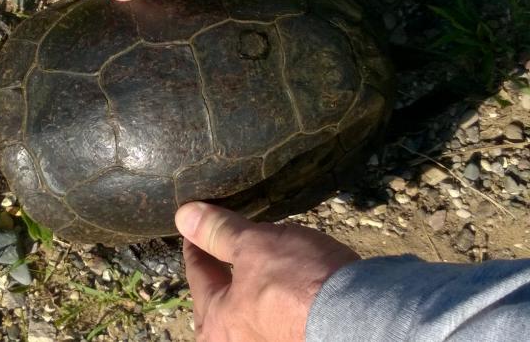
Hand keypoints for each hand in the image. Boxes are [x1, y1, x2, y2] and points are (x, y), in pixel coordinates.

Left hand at [175, 202, 360, 341]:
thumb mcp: (253, 246)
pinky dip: (273, 298)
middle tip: (216, 251)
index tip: (193, 229)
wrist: (361, 317)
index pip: (197, 274)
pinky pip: (274, 316)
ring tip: (253, 264)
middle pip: (217, 300)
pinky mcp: (294, 338)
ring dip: (248, 287)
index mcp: (215, 323)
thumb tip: (184, 216)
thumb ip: (218, 233)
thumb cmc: (299, 283)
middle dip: (218, 274)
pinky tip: (285, 282)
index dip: (196, 245)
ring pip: (247, 310)